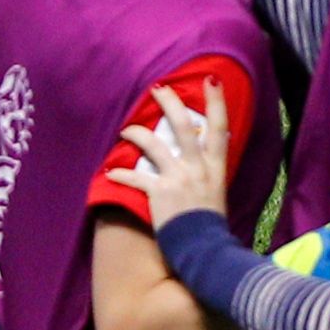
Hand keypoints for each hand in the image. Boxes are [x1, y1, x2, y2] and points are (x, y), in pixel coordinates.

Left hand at [108, 79, 233, 229]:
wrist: (204, 249)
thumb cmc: (212, 226)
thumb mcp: (218, 194)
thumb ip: (210, 174)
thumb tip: (206, 160)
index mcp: (216, 167)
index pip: (220, 128)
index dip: (216, 102)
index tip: (211, 80)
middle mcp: (198, 167)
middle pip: (184, 126)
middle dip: (170, 104)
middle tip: (159, 88)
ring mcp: (178, 178)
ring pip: (155, 145)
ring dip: (138, 133)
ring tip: (127, 128)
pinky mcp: (159, 192)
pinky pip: (136, 178)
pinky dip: (121, 175)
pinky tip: (109, 173)